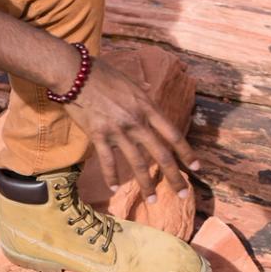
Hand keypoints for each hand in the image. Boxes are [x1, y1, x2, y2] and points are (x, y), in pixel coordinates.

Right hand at [62, 60, 202, 202]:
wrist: (74, 73)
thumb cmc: (101, 72)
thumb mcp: (129, 79)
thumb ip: (142, 89)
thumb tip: (150, 88)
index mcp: (147, 107)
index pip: (173, 135)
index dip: (187, 153)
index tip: (196, 168)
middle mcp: (136, 122)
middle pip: (161, 155)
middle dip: (175, 177)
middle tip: (183, 194)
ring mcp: (117, 131)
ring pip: (137, 164)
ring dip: (146, 184)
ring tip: (152, 199)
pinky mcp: (98, 136)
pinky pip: (107, 161)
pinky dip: (111, 176)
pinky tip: (113, 188)